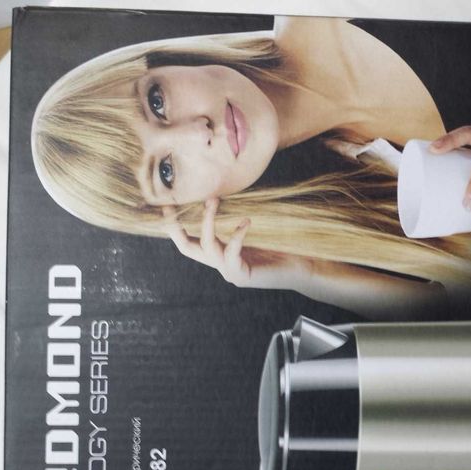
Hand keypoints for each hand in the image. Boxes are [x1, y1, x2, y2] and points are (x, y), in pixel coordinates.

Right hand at [162, 198, 311, 289]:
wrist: (303, 269)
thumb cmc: (282, 246)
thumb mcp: (254, 230)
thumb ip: (235, 219)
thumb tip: (221, 192)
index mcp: (219, 253)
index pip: (188, 240)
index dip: (174, 224)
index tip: (166, 203)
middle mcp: (220, 264)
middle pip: (186, 247)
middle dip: (176, 226)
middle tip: (171, 205)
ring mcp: (229, 272)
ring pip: (206, 246)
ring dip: (207, 221)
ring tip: (213, 200)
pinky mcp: (242, 276)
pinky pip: (230, 252)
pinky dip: (235, 235)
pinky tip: (246, 222)